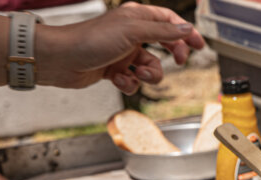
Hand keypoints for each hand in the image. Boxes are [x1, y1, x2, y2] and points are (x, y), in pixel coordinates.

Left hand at [35, 2, 204, 94]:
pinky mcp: (116, 70)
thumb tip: (187, 30)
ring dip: (149, 75)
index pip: (169, 22)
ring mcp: (124, 53)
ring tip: (137, 74)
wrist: (61, 60)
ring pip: (151, 67)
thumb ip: (163, 32)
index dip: (186, 33)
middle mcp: (132, 33)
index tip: (199, 46)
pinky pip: (135, 80)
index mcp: (137, 17)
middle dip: (170, 57)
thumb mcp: (133, 32)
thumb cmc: (91, 40)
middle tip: (177, 63)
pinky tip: (118, 79)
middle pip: (164, 45)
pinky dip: (130, 82)